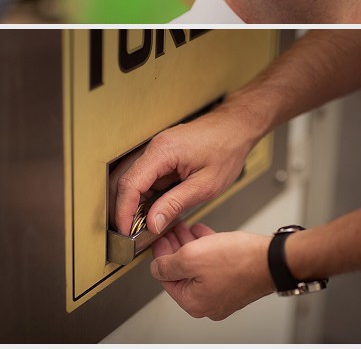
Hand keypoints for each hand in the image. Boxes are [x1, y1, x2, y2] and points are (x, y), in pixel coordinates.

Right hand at [113, 106, 251, 235]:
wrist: (237, 126)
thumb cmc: (228, 148)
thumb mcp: (206, 184)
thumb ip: (176, 204)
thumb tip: (152, 223)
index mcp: (163, 151)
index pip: (129, 184)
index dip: (123, 211)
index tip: (124, 232)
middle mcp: (155, 146)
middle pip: (124, 180)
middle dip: (123, 208)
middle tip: (130, 233)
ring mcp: (157, 148)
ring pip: (132, 178)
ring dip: (133, 202)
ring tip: (142, 225)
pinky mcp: (162, 153)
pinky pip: (145, 175)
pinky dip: (144, 194)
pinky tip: (153, 208)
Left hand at [150, 222, 273, 319]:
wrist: (274, 259)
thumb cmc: (239, 260)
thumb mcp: (192, 256)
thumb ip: (167, 264)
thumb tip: (155, 268)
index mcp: (194, 302)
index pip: (166, 279)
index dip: (161, 255)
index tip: (159, 239)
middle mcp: (209, 303)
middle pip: (184, 273)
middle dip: (176, 248)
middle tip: (172, 230)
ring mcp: (224, 293)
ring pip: (200, 267)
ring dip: (192, 246)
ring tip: (188, 228)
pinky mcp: (237, 282)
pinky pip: (216, 265)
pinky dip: (209, 249)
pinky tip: (206, 234)